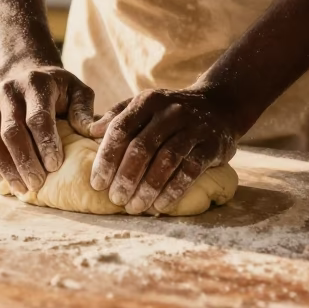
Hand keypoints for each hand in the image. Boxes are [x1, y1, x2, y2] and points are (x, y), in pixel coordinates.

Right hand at [0, 66, 94, 193]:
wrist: (28, 75)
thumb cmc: (59, 91)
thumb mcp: (77, 92)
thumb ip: (84, 110)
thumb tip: (90, 132)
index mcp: (36, 83)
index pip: (38, 117)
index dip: (45, 144)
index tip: (55, 166)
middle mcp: (8, 91)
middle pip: (11, 131)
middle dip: (25, 161)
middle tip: (37, 184)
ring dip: (6, 168)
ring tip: (22, 188)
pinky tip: (3, 180)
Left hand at [88, 87, 239, 214]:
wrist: (219, 105)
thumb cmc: (170, 112)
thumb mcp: (144, 105)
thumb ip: (117, 117)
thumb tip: (89, 132)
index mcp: (148, 101)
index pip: (121, 129)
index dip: (107, 158)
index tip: (97, 183)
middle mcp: (170, 111)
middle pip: (142, 147)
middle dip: (126, 177)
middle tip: (115, 199)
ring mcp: (193, 127)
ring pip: (166, 160)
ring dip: (148, 187)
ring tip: (135, 206)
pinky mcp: (213, 145)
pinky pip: (191, 170)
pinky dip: (174, 189)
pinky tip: (161, 204)